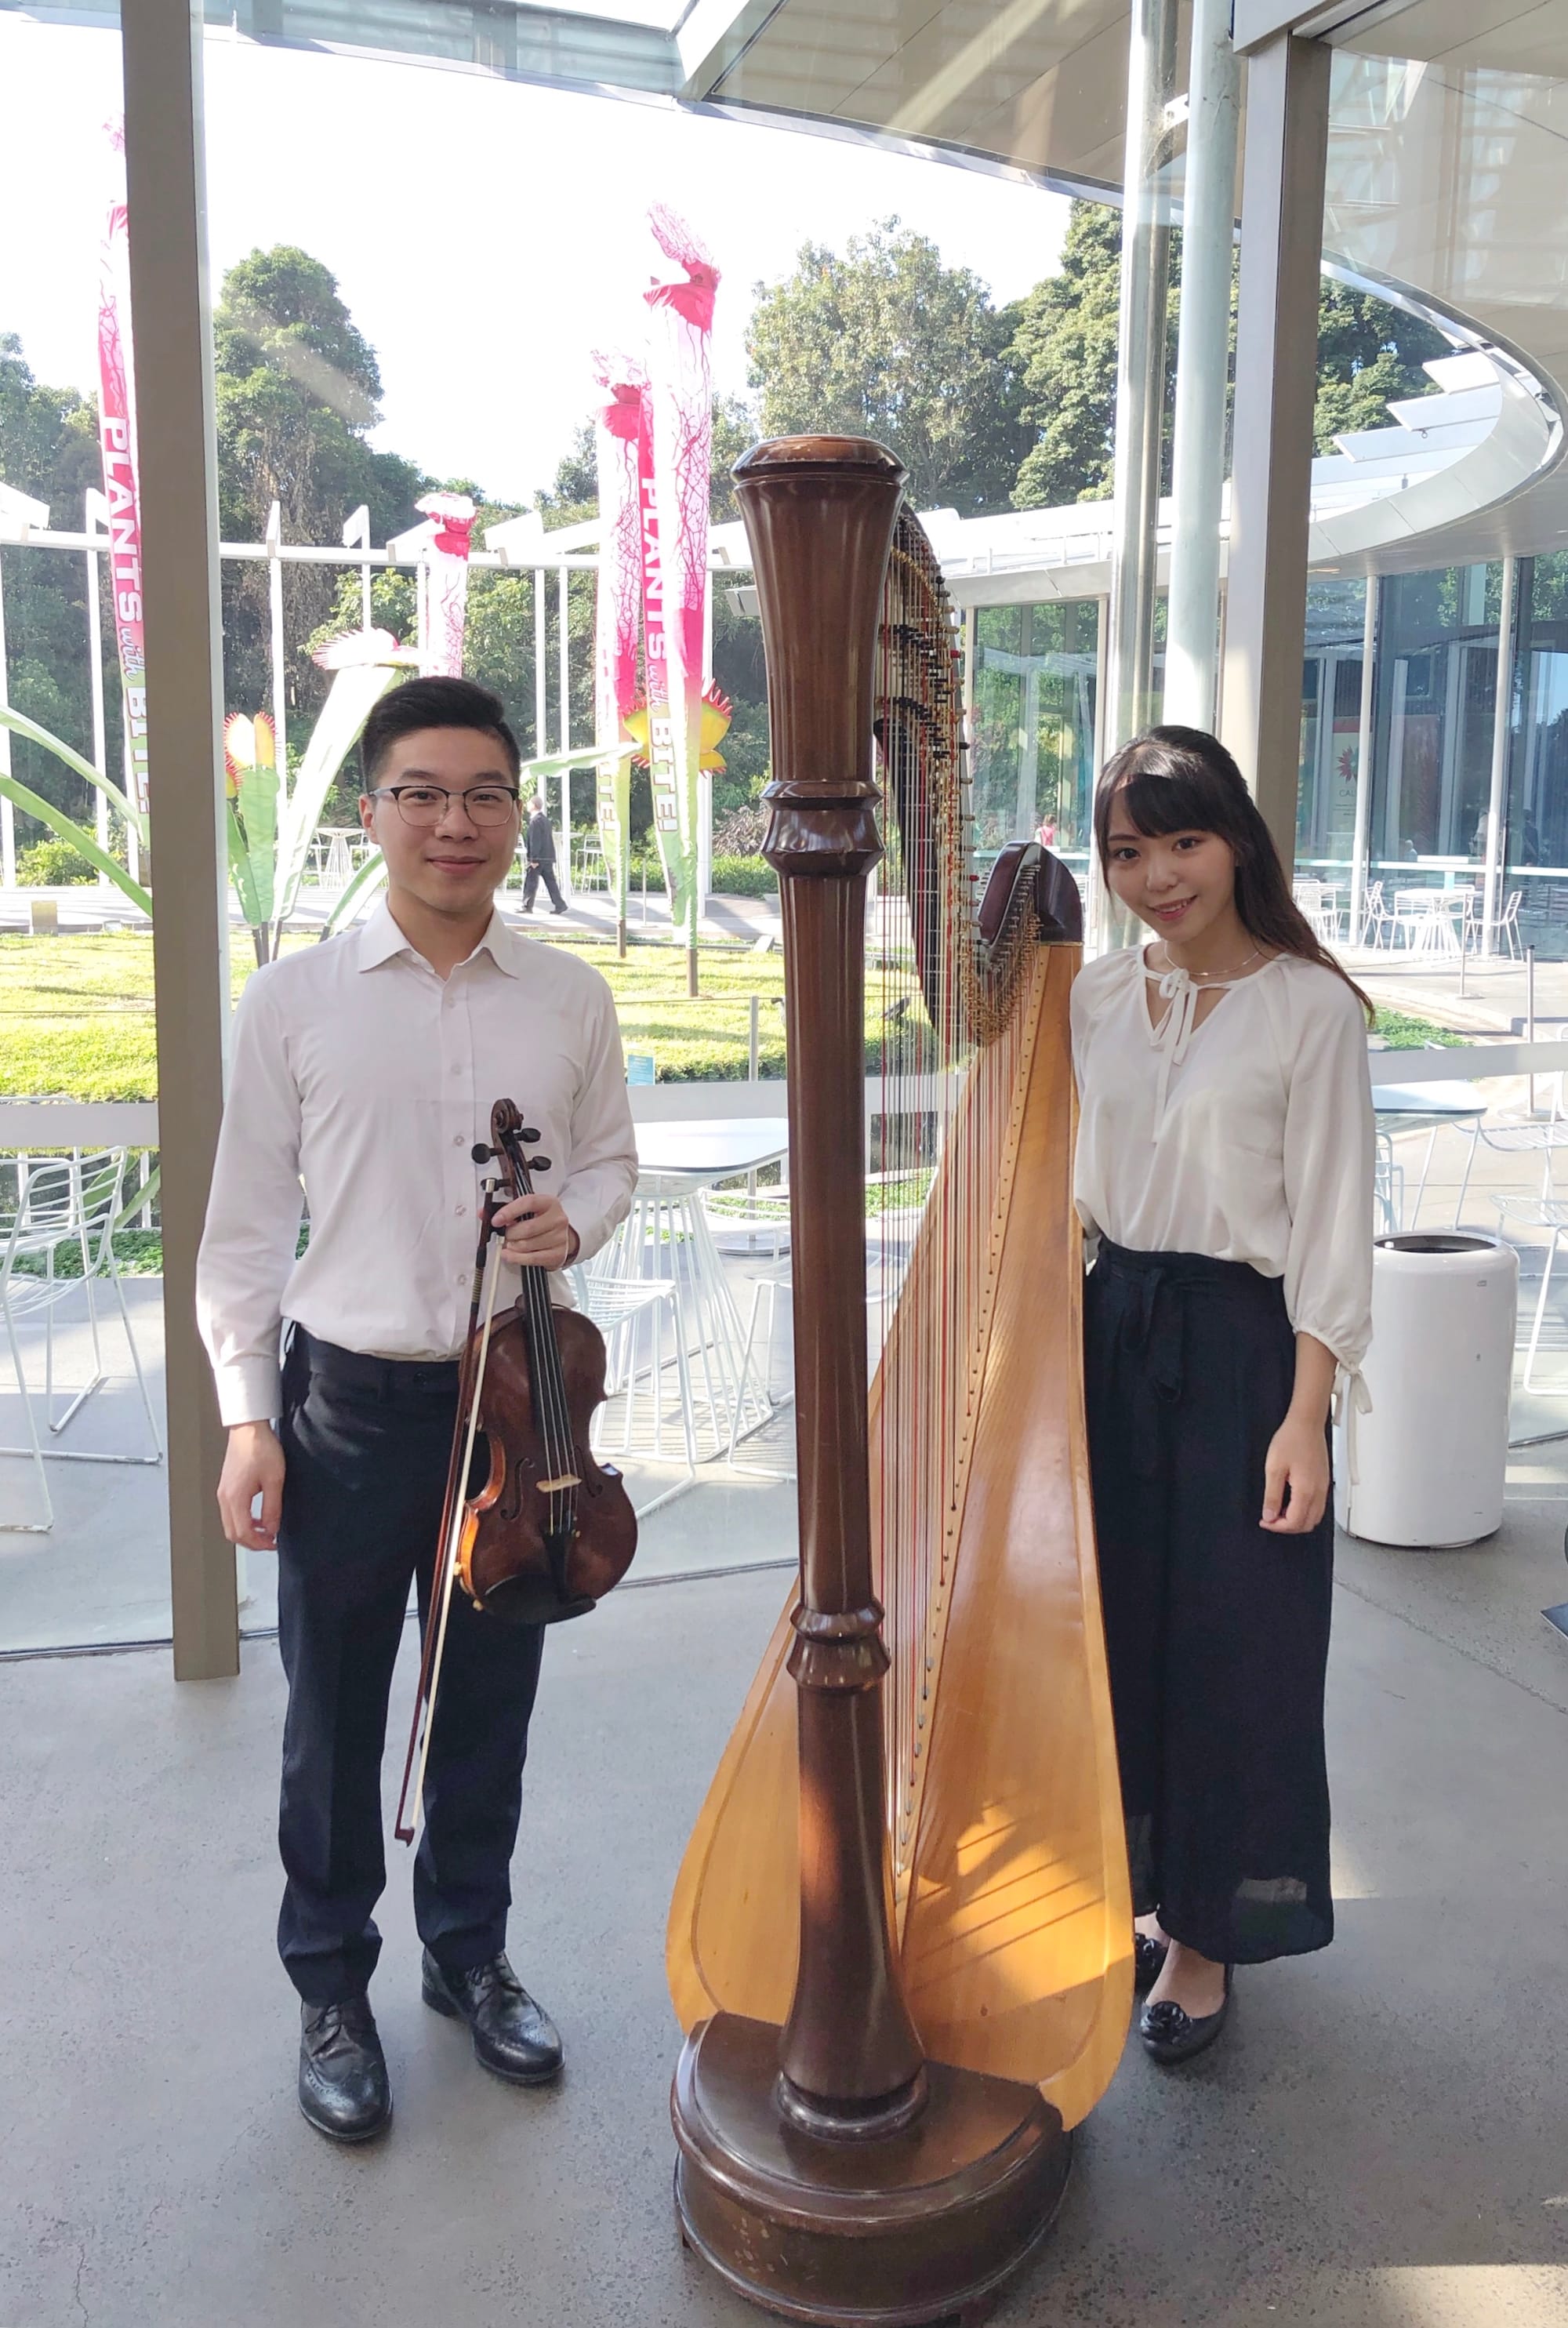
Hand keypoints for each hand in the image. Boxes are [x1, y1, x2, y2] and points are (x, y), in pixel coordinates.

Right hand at [218, 1420, 284, 1550]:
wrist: (249, 1428)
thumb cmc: (260, 1448)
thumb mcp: (274, 1480)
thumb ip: (272, 1508)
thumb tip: (272, 1529)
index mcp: (235, 1498)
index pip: (243, 1533)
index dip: (259, 1543)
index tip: (273, 1544)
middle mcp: (224, 1497)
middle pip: (233, 1533)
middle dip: (252, 1542)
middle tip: (270, 1542)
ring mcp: (223, 1493)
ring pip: (230, 1525)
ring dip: (247, 1533)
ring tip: (266, 1532)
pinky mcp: (226, 1488)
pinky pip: (231, 1513)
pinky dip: (243, 1521)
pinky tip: (258, 1518)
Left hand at [493, 1190, 578, 1271]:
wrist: (559, 1236)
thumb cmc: (541, 1221)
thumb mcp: (527, 1210)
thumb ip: (506, 1210)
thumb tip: (483, 1213)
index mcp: (549, 1203)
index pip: (529, 1203)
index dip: (509, 1211)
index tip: (496, 1220)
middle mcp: (557, 1219)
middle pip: (527, 1228)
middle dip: (509, 1234)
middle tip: (503, 1235)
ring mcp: (560, 1237)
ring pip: (527, 1245)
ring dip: (512, 1246)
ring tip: (509, 1244)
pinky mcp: (558, 1254)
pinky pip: (532, 1258)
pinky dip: (516, 1258)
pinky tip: (509, 1254)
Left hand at [1261, 1413, 1329, 1533]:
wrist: (1306, 1423)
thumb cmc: (1291, 1439)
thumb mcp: (1274, 1468)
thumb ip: (1272, 1496)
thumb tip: (1269, 1516)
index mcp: (1306, 1490)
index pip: (1295, 1522)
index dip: (1277, 1527)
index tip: (1264, 1520)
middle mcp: (1318, 1492)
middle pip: (1307, 1524)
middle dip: (1288, 1527)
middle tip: (1271, 1518)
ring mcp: (1323, 1488)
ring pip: (1314, 1518)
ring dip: (1297, 1520)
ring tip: (1280, 1510)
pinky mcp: (1324, 1482)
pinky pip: (1318, 1507)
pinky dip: (1305, 1511)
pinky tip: (1291, 1501)